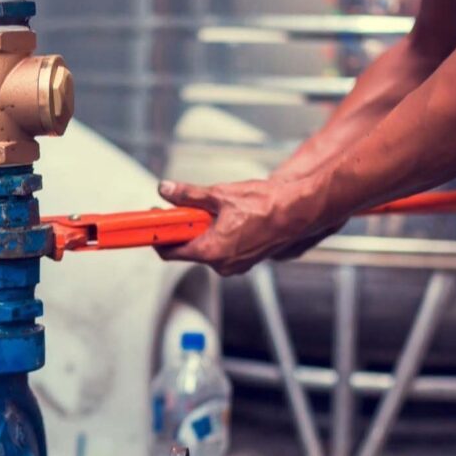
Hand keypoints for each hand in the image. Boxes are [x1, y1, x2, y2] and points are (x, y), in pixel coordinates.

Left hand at [155, 177, 342, 275]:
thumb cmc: (266, 205)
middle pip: (190, 249)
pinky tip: (230, 218)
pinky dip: (219, 235)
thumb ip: (189, 195)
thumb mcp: (220, 195)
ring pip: (208, 249)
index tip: (154, 223)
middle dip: (185, 229)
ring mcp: (236, 266)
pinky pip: (224, 250)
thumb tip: (167, 189)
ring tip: (216, 210)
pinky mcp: (247, 260)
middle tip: (185, 209)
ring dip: (204, 231)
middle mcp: (222, 265)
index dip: (159, 236)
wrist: (300, 211)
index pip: (171, 252)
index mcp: (211, 252)